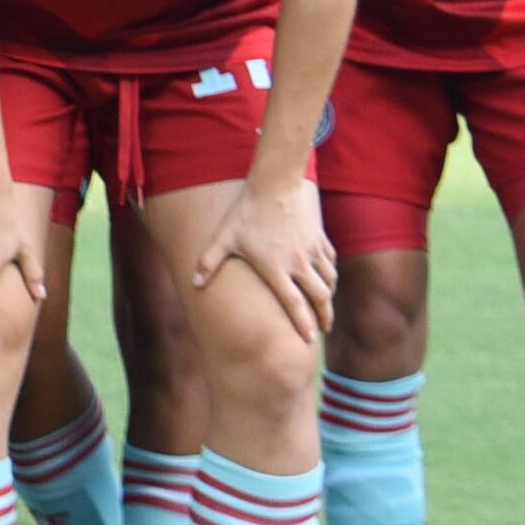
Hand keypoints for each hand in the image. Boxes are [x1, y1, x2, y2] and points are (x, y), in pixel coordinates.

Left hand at [186, 176, 336, 343]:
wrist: (275, 184)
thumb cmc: (246, 212)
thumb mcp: (223, 237)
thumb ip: (208, 263)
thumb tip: (193, 284)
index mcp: (275, 268)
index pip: (293, 303)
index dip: (302, 323)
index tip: (308, 340)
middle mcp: (298, 263)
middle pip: (319, 298)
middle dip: (323, 317)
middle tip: (323, 329)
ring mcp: (312, 251)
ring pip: (329, 282)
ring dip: (329, 297)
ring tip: (326, 308)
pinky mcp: (320, 239)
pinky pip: (330, 263)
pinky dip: (331, 275)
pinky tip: (327, 280)